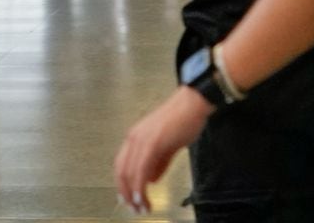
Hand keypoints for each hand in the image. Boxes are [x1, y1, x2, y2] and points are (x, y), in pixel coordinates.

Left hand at [114, 85, 211, 211]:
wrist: (192, 104)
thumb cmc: (182, 121)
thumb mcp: (167, 145)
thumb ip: (158, 162)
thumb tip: (151, 179)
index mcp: (135, 137)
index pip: (121, 164)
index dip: (123, 184)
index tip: (128, 199)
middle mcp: (133, 138)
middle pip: (121, 171)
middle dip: (126, 193)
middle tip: (134, 209)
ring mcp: (141, 140)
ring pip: (130, 172)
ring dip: (134, 194)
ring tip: (141, 208)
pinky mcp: (152, 143)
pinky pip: (141, 169)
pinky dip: (140, 186)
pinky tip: (143, 198)